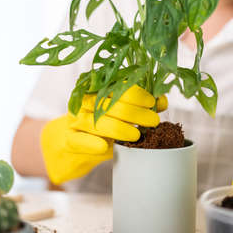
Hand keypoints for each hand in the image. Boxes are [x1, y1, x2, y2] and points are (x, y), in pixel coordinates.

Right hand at [41, 85, 166, 184]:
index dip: (138, 94)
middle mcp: (85, 102)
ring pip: (98, 122)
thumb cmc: (102, 128)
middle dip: (136, 113)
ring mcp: (76, 121)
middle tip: (153, 121)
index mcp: (97, 90)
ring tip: (137, 135)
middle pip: (111, 104)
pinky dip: (93, 143)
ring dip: (120, 129)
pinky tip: (105, 146)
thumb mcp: (122, 116)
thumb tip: (162, 101)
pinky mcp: (69, 140)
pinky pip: (80, 140)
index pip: (118, 86)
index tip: (152, 103)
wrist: (73, 145)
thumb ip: (140, 107)